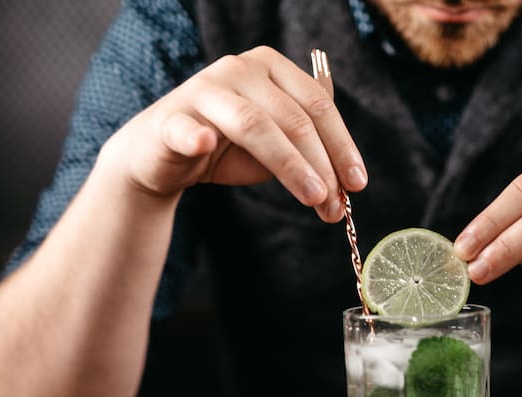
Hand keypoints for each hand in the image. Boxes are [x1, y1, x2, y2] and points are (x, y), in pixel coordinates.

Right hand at [101, 46, 367, 221]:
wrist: (163, 158)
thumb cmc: (227, 149)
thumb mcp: (278, 144)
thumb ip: (310, 148)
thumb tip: (351, 176)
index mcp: (270, 67)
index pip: (317, 105)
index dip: (342, 145)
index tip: (357, 183)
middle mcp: (239, 69)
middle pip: (293, 117)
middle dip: (321, 165)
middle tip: (335, 204)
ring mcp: (203, 90)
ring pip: (254, 124)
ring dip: (289, 164)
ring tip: (313, 197)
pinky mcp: (171, 119)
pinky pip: (186, 128)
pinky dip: (195, 136)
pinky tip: (205, 145)